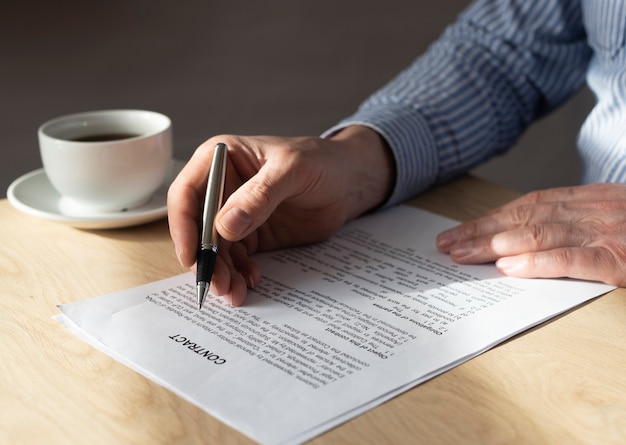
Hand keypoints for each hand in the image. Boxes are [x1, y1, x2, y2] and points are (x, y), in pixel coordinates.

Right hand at [167, 127, 393, 305]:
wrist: (347, 182)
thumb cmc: (320, 162)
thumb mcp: (291, 170)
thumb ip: (259, 194)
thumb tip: (225, 225)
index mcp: (220, 158)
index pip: (187, 193)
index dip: (183, 226)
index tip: (192, 255)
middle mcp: (221, 187)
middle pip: (198, 228)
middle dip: (205, 259)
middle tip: (216, 285)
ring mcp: (235, 213)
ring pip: (216, 249)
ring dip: (221, 272)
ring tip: (234, 292)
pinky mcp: (251, 234)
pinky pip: (236, 258)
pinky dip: (239, 273)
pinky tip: (250, 281)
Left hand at [436, 183, 625, 285]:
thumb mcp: (616, 218)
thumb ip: (578, 225)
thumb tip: (527, 245)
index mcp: (594, 200)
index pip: (531, 205)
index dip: (491, 218)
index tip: (460, 231)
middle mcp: (598, 210)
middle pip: (526, 217)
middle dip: (481, 231)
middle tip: (447, 245)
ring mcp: (612, 233)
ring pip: (541, 234)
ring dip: (496, 244)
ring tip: (462, 255)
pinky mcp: (623, 259)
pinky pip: (576, 258)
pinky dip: (540, 262)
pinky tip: (510, 268)